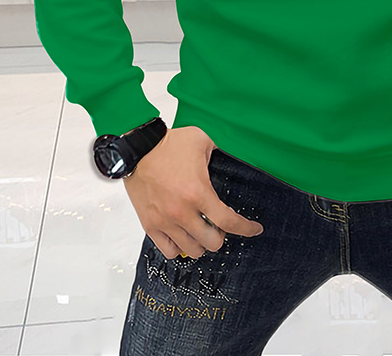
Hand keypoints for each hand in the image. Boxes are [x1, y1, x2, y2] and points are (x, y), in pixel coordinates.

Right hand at [123, 125, 263, 259]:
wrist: (137, 148)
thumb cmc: (168, 144)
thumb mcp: (203, 140)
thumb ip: (221, 149)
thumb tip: (236, 150)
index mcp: (198, 193)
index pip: (228, 222)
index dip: (246, 229)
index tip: (254, 229)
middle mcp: (182, 212)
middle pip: (212, 242)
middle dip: (222, 234)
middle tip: (220, 224)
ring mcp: (165, 221)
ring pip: (192, 250)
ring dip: (202, 242)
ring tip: (202, 230)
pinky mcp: (150, 225)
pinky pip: (169, 251)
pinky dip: (180, 247)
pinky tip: (184, 236)